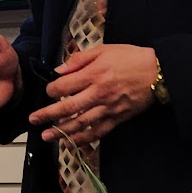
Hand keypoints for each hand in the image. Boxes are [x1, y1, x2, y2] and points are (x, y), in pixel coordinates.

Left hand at [28, 44, 159, 148]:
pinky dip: (83, 139)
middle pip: (67, 107)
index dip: (51, 89)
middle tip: (33, 120)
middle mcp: (98, 93)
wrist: (158, 72)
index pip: (64, 86)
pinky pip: (98, 132)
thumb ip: (79, 59)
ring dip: (61, 132)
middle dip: (47, 115)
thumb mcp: (104, 50)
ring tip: (46, 137)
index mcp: (94, 74)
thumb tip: (59, 70)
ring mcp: (108, 108)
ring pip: (81, 123)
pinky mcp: (118, 118)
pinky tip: (71, 142)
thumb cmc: (131, 57)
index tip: (48, 91)